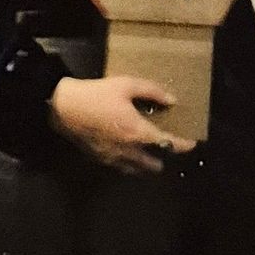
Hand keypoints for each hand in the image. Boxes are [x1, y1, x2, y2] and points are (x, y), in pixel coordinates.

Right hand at [48, 76, 195, 174]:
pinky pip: (122, 168)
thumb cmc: (96, 95)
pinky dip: (130, 164)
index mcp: (138, 133)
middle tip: (165, 146)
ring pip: (138, 170)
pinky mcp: (100, 160)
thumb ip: (151, 91)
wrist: (62, 108)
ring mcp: (113, 158)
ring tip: (149, 152)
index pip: (168, 144)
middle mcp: (129, 151)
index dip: (183, 145)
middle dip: (163, 158)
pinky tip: (127, 152)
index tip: (191, 143)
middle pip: (155, 165)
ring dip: (147, 163)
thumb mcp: (125, 85)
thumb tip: (172, 100)